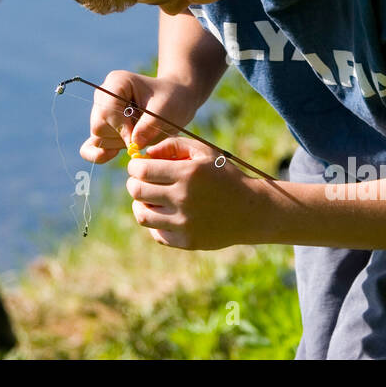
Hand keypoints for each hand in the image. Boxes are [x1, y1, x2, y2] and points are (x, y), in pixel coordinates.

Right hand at [82, 70, 197, 165]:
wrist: (175, 102)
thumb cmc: (172, 100)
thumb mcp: (166, 109)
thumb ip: (149, 125)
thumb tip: (133, 143)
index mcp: (116, 82)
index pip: (106, 111)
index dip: (122, 128)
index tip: (141, 135)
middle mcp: (103, 95)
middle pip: (99, 125)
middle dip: (121, 136)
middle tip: (143, 134)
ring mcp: (101, 112)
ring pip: (98, 137)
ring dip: (120, 143)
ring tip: (140, 134)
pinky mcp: (103, 129)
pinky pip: (90, 146)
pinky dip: (98, 154)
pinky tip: (110, 155)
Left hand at [126, 136, 257, 249]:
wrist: (252, 210)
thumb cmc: (224, 175)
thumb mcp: (204, 151)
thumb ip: (173, 145)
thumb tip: (145, 154)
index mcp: (188, 174)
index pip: (142, 170)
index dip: (134, 166)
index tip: (138, 165)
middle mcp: (184, 198)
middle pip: (138, 192)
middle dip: (133, 183)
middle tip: (138, 181)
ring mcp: (186, 223)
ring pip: (143, 216)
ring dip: (139, 205)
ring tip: (145, 199)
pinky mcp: (188, 241)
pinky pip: (157, 234)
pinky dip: (153, 223)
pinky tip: (160, 214)